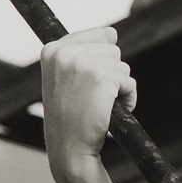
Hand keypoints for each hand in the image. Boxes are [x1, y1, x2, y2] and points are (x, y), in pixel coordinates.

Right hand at [39, 25, 138, 177]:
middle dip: (109, 74)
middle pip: (112, 49)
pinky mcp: (102, 78)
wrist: (69, 149)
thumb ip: (84, 52)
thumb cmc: (69, 116)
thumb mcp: (65, 78)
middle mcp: (64, 53)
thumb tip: (112, 33)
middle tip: (90, 97)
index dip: (100, 59)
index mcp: (52, 50)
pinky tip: (109, 111)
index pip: (97, 34)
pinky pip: (130, 82)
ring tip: (98, 105)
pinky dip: (128, 98)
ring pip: (122, 65)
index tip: (85, 82)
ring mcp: (82, 64)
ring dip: (118, 87)